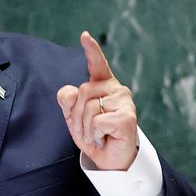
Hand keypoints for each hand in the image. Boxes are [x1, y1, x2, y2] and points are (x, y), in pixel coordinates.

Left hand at [56, 31, 137, 169]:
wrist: (111, 160)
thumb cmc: (94, 135)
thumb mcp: (74, 118)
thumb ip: (68, 102)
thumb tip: (68, 92)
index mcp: (103, 85)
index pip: (97, 64)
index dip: (91, 50)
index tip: (85, 35)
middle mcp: (116, 88)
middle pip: (82, 92)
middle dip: (77, 115)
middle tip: (88, 129)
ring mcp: (124, 101)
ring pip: (89, 108)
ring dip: (86, 127)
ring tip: (97, 134)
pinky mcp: (128, 116)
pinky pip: (97, 121)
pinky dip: (95, 134)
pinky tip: (105, 137)